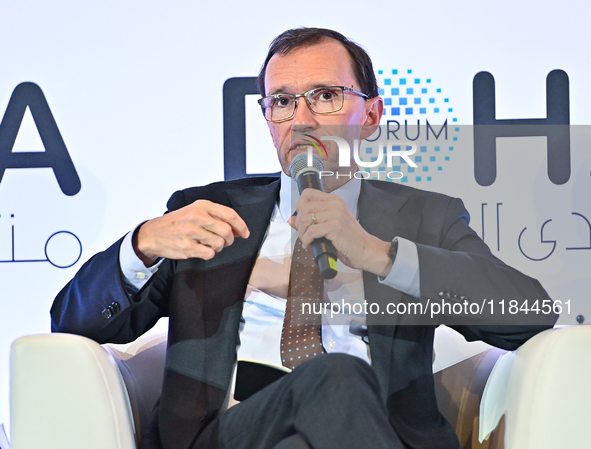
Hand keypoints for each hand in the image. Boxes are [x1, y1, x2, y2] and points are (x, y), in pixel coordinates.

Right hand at [133, 200, 248, 265]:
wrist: (153, 233)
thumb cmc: (177, 223)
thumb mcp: (195, 211)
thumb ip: (215, 217)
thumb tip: (238, 229)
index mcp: (201, 206)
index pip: (230, 215)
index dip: (241, 226)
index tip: (245, 233)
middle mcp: (197, 217)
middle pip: (227, 231)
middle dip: (229, 240)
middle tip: (223, 241)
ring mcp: (191, 232)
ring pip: (219, 244)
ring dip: (217, 247)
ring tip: (207, 244)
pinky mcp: (187, 246)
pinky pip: (209, 253)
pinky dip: (208, 254)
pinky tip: (200, 249)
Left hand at [289, 189, 392, 276]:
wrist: (367, 251)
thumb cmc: (349, 241)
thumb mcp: (329, 227)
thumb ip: (311, 221)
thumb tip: (291, 220)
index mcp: (334, 200)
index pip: (307, 193)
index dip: (300, 206)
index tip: (302, 220)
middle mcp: (335, 204)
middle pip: (303, 207)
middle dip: (299, 223)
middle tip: (304, 234)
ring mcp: (336, 214)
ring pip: (305, 219)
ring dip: (302, 233)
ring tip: (307, 241)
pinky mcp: (335, 226)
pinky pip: (311, 231)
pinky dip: (307, 240)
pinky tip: (310, 245)